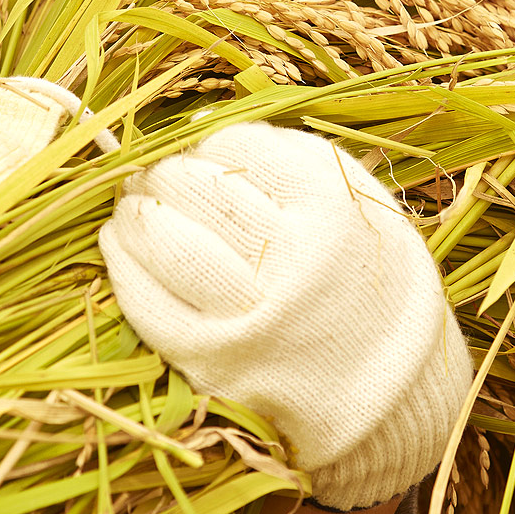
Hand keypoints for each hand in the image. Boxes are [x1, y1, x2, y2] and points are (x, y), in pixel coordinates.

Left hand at [98, 122, 471, 509]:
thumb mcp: (355, 200)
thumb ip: (286, 154)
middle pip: (196, 189)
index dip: (207, 144)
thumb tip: (196, 127)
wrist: (394, 386)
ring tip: (131, 205)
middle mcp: (292, 258)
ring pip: (165, 241)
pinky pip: (148, 302)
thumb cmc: (363, 275)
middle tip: (151, 173)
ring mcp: (251, 313)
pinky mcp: (215, 359)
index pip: (236, 146)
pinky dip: (123, 265)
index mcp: (330, 206)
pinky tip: (120, 245)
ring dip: (134, 215)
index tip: (201, 153)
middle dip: (162, 173)